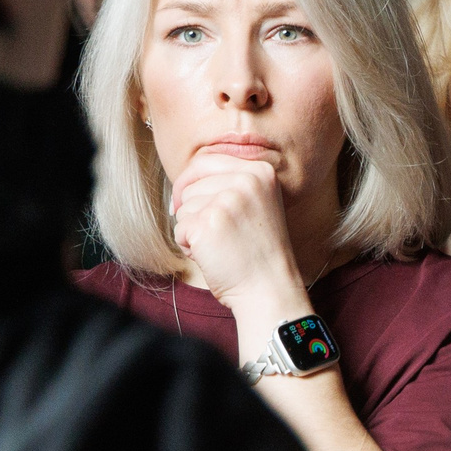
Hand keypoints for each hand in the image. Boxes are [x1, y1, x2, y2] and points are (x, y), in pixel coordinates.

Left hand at [170, 151, 305, 311]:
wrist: (270, 290)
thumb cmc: (259, 252)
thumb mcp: (256, 204)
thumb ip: (230, 183)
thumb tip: (183, 182)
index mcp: (260, 171)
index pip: (204, 161)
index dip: (190, 183)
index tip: (190, 203)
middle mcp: (246, 181)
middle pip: (190, 184)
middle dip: (192, 209)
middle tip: (215, 233)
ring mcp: (226, 201)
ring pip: (183, 207)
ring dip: (192, 230)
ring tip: (220, 246)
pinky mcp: (207, 223)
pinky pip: (179, 229)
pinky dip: (189, 246)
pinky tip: (213, 256)